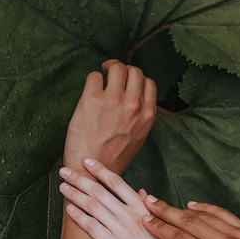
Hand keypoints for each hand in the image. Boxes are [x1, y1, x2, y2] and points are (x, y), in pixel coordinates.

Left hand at [58, 158, 197, 238]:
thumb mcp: (165, 224)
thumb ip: (151, 206)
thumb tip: (142, 191)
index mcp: (143, 208)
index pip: (117, 183)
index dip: (100, 170)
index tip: (87, 161)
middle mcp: (131, 216)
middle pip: (99, 192)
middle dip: (80, 179)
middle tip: (65, 170)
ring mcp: (121, 231)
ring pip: (92, 207)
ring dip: (75, 195)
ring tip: (62, 186)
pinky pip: (92, 228)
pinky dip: (79, 217)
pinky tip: (69, 210)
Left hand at [63, 59, 156, 175]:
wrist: (92, 171)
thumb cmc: (113, 156)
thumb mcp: (138, 137)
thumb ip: (141, 117)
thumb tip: (137, 99)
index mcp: (147, 115)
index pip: (149, 83)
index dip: (137, 79)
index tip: (127, 82)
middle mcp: (134, 105)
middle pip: (134, 70)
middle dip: (123, 69)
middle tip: (112, 72)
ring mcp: (113, 100)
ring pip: (117, 67)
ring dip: (109, 67)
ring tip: (102, 74)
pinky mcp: (92, 99)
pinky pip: (94, 76)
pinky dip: (93, 79)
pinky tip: (90, 90)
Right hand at [140, 198, 239, 238]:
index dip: (159, 228)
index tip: (144, 220)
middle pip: (189, 221)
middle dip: (165, 211)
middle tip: (148, 202)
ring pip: (206, 216)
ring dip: (183, 208)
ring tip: (165, 204)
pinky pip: (225, 214)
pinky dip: (207, 209)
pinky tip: (195, 206)